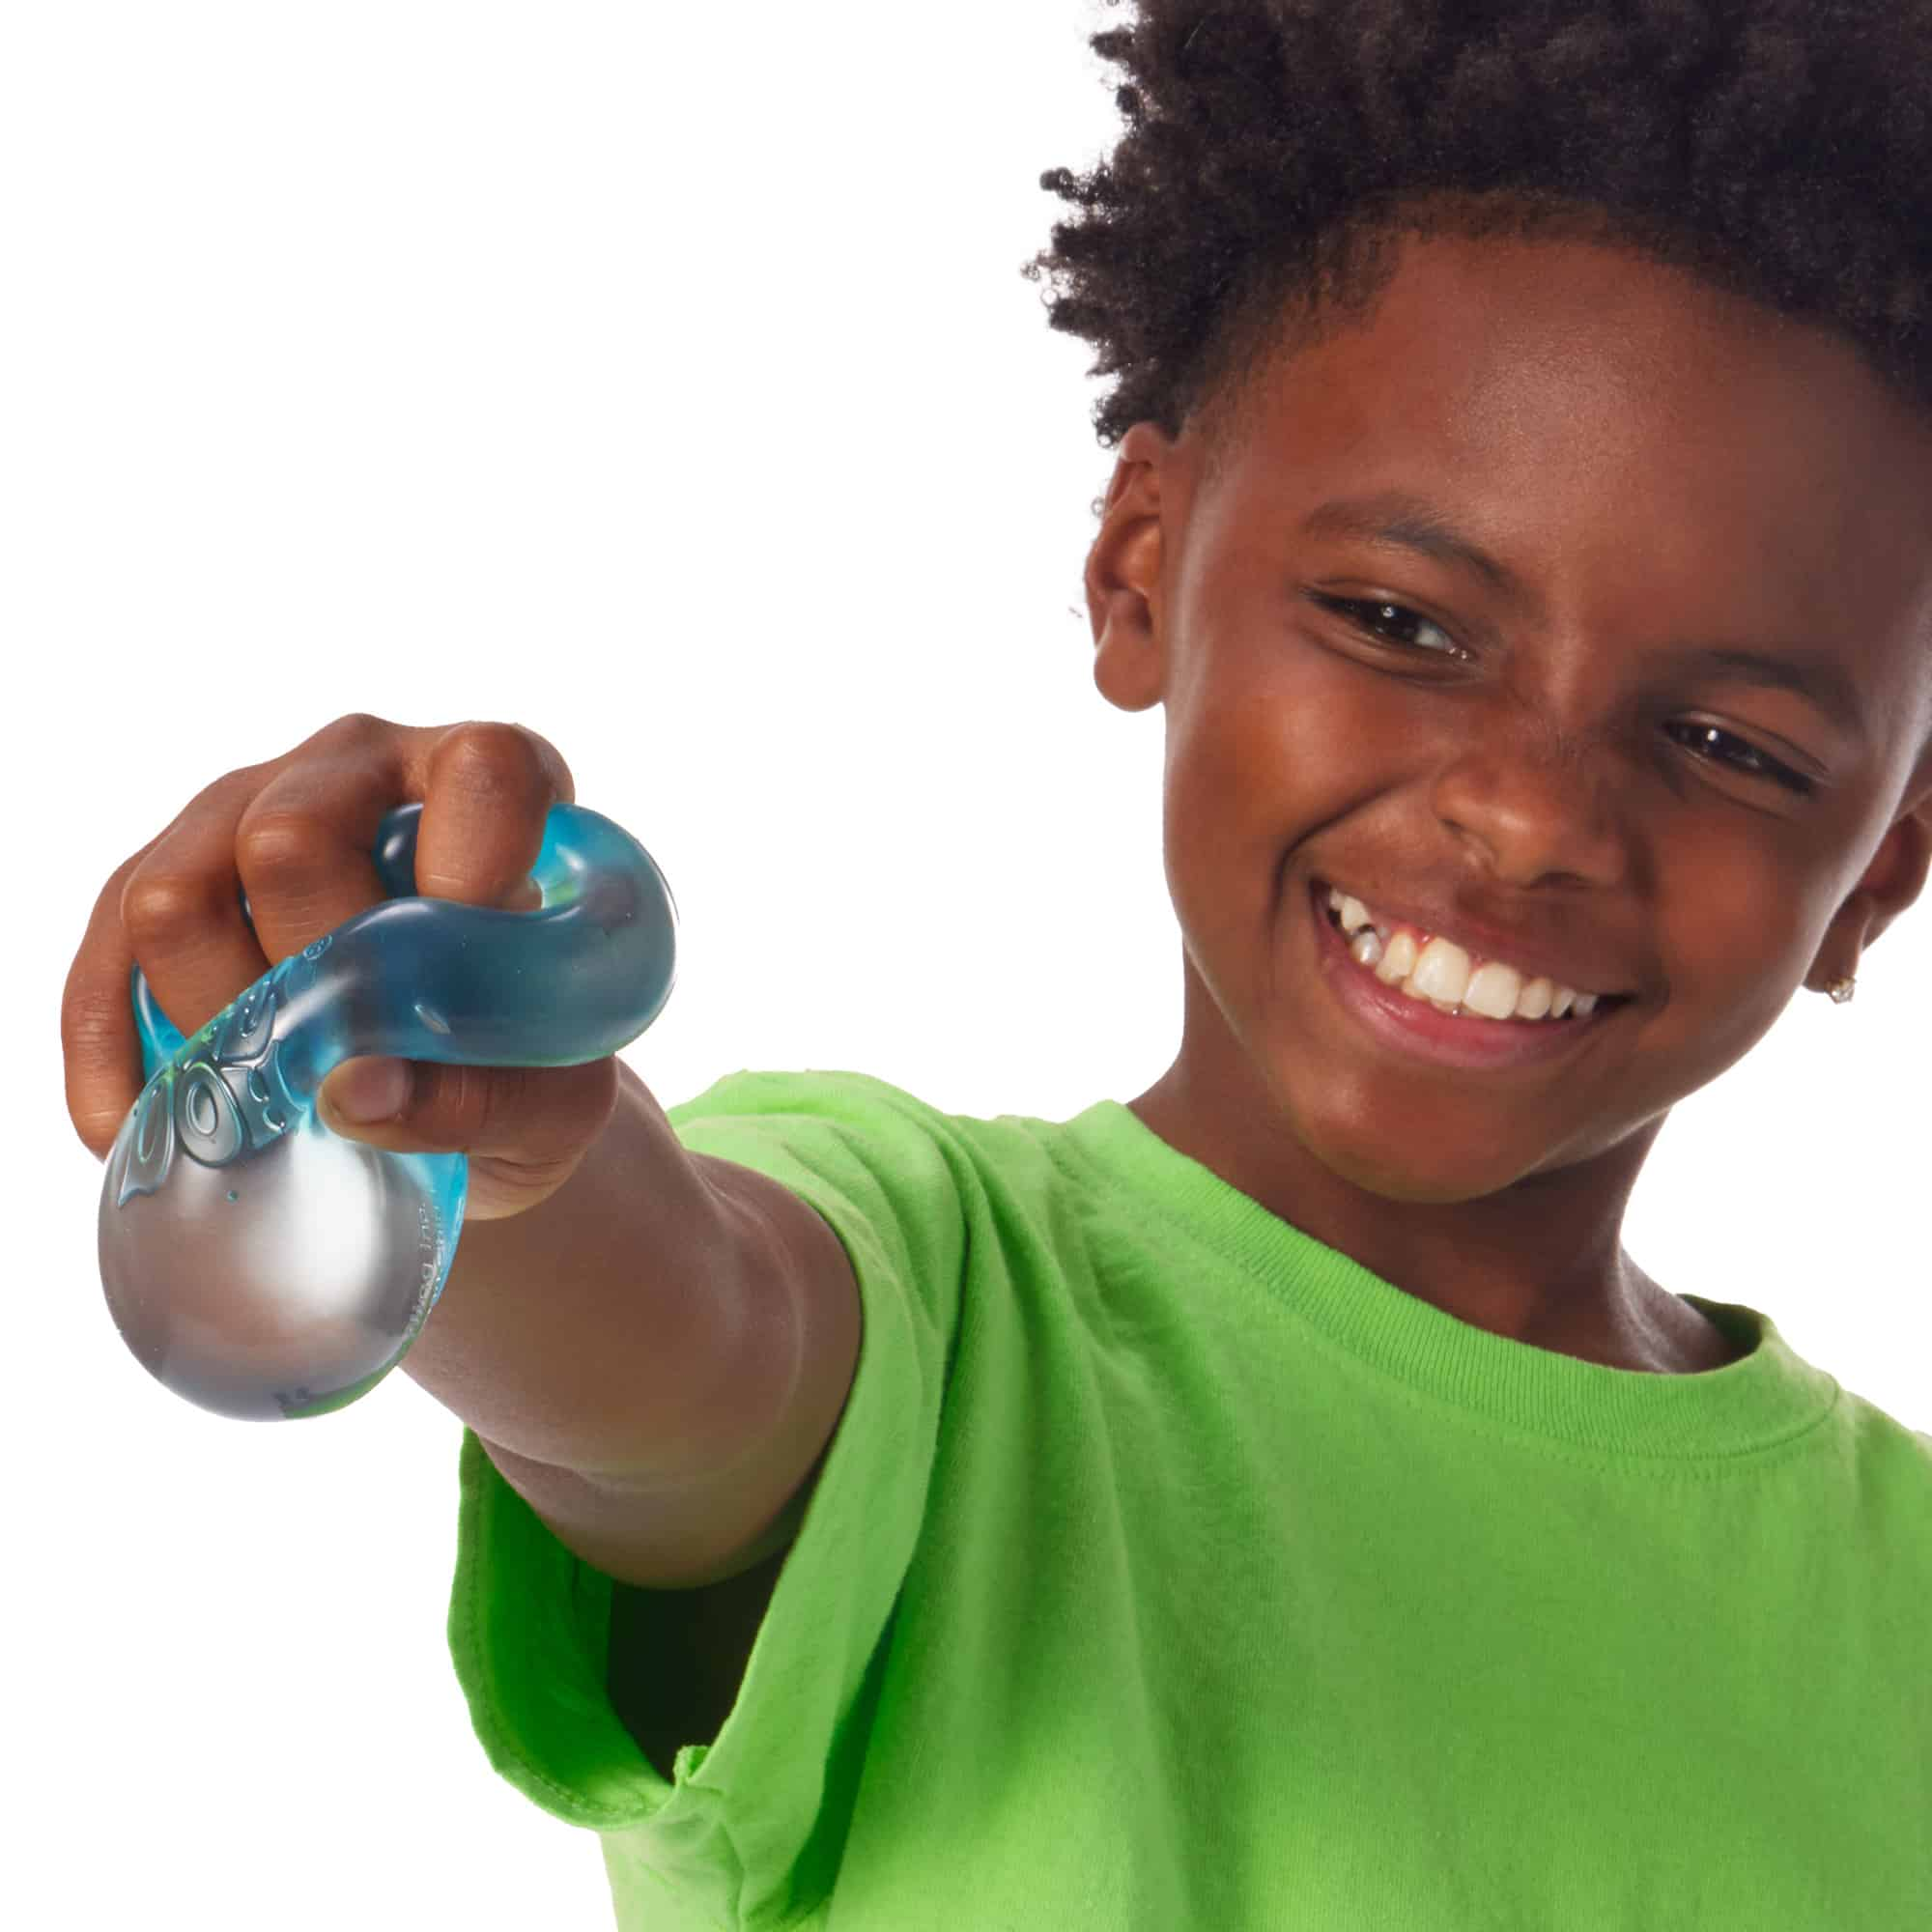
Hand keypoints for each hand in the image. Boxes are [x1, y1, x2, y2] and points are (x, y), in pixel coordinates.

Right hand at [63, 713, 621, 1222]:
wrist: (455, 1094)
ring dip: (215, 1024)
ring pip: (174, 897)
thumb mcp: (552, 1102)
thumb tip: (355, 1090)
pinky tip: (145, 1127)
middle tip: (357, 1064)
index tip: (465, 978)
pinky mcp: (155, 878)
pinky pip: (104, 961)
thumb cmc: (523, 1068)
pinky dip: (117, 1062)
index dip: (472, 871)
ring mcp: (244, 808)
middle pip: (290, 844)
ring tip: (275, 1094)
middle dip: (314, 983)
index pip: (485, 771)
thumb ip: (488, 1096)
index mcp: (493, 781)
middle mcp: (362, 768)